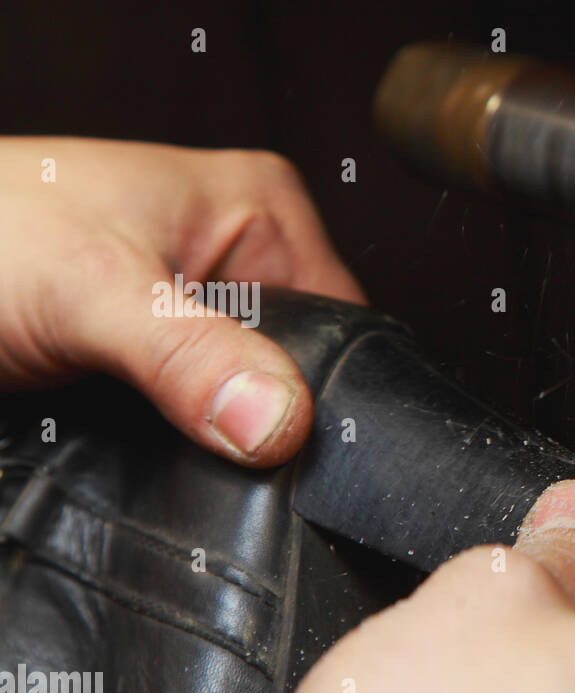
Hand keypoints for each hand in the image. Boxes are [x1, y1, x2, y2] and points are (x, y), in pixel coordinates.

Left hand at [0, 137, 363, 465]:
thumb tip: (277, 419)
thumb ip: (188, 354)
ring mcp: (199, 325)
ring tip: (171, 445)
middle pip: (302, 377)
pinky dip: (184, 458)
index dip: (326, 392)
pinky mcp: (161, 373)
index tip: (294, 444)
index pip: (344, 323)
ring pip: (250, 413)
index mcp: (259, 213)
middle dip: (267, 427)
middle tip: (216, 446)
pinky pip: (202, 432)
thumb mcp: (91, 290)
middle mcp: (238, 267)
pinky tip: (158, 457)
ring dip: (218, 446)